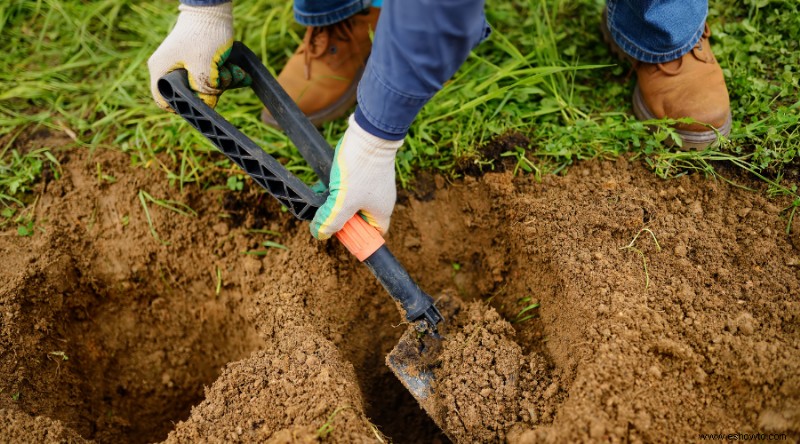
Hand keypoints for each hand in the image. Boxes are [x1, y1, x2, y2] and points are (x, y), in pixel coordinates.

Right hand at [147, 2, 248, 110]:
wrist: (212, 10)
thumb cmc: (204, 35)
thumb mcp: (205, 66)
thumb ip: (204, 89)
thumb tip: (208, 103)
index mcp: (161, 71)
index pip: (164, 100)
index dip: (182, 108)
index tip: (200, 106)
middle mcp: (169, 69)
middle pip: (190, 94)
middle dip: (211, 91)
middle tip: (223, 79)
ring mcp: (184, 65)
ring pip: (204, 86)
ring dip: (223, 82)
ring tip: (233, 71)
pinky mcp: (198, 61)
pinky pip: (211, 76)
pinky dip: (225, 75)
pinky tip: (237, 70)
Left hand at [311, 115, 403, 239]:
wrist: (369, 134)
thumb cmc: (361, 169)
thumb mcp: (343, 201)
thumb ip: (331, 220)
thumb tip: (320, 234)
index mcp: (382, 211)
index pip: (373, 234)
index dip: (357, 236)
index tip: (341, 232)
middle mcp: (380, 199)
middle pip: (359, 218)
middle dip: (341, 217)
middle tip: (327, 213)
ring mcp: (373, 185)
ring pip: (351, 201)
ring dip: (336, 201)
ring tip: (324, 196)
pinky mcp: (365, 172)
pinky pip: (349, 186)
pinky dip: (337, 187)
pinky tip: (326, 183)